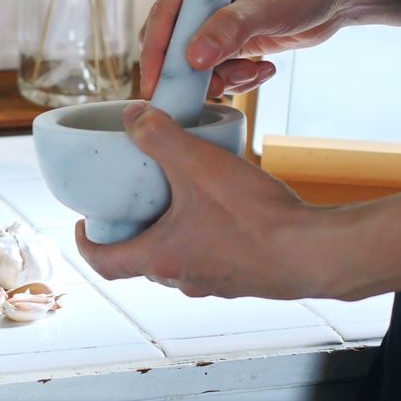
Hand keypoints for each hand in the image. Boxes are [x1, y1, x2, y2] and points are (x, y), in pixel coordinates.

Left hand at [75, 102, 351, 299]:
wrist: (315, 252)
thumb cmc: (255, 218)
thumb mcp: (199, 165)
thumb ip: (161, 136)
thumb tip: (132, 116)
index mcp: (160, 259)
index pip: (104, 263)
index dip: (86, 243)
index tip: (84, 222)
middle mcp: (183, 279)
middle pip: (141, 259)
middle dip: (132, 229)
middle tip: (133, 198)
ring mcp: (216, 283)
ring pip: (179, 258)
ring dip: (172, 231)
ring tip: (180, 195)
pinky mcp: (245, 279)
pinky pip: (213, 258)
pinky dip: (206, 235)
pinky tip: (225, 208)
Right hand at [140, 0, 351, 98]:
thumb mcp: (268, 3)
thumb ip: (229, 28)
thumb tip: (193, 57)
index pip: (163, 14)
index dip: (156, 52)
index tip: (156, 86)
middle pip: (172, 41)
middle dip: (193, 70)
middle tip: (216, 86)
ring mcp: (213, 13)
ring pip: (194, 60)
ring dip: (220, 77)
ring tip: (251, 72)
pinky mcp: (227, 34)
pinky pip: (216, 67)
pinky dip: (235, 77)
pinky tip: (261, 69)